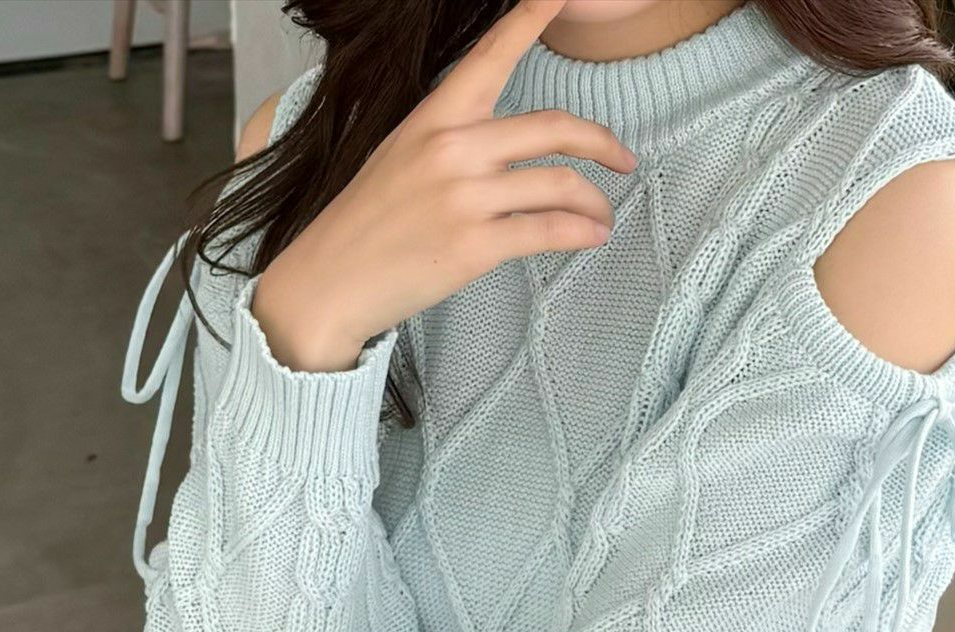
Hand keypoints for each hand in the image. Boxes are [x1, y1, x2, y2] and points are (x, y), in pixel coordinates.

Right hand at [251, 0, 637, 370]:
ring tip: (603, 217)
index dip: (533, 17)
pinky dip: (580, 234)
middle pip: (553, 127)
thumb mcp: (402, 157)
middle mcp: (453, 148)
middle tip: (624, 159)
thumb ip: (453, 141)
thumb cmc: (367, 224)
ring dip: (595, 202)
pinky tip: (591, 238)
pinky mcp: (474, 246)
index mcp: (435, 117)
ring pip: (559, 184)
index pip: (493, 55)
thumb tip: (505, 149)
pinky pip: (547, 230)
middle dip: (601, 142)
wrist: (330, 282)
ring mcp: (464, 197)